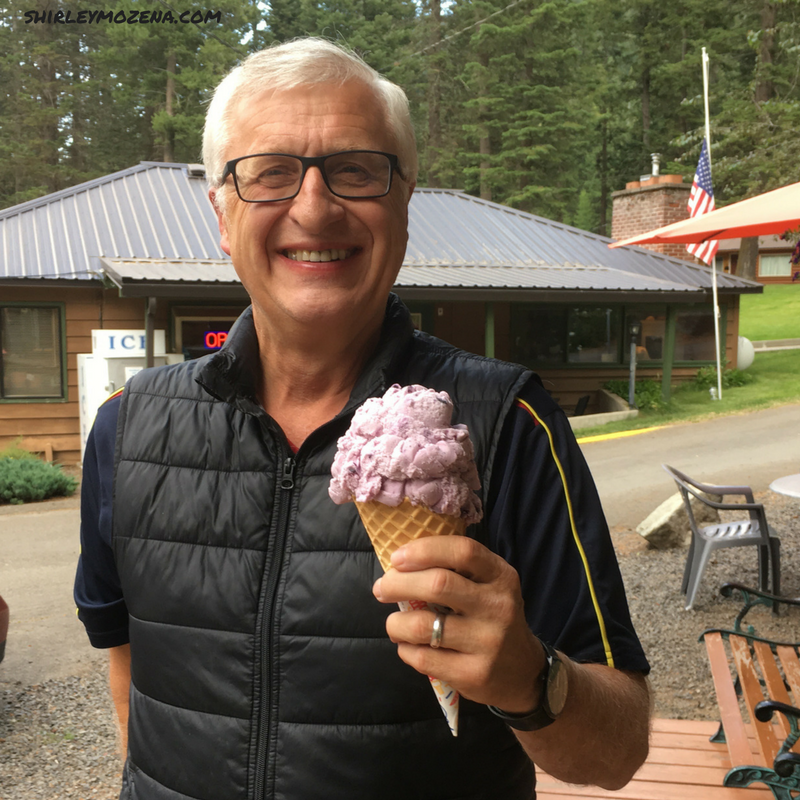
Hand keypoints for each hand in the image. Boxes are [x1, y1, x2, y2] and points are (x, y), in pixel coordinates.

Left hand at [372, 535, 544, 711]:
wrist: (522, 672)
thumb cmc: (492, 618)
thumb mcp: (489, 586)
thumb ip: (456, 570)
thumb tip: (401, 562)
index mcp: (501, 577)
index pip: (463, 551)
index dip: (425, 550)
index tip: (397, 557)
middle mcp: (498, 607)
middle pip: (438, 584)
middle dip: (398, 584)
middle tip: (382, 588)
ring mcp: (488, 643)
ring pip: (422, 626)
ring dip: (396, 623)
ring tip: (394, 623)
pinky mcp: (473, 675)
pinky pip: (423, 658)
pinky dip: (405, 650)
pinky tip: (408, 646)